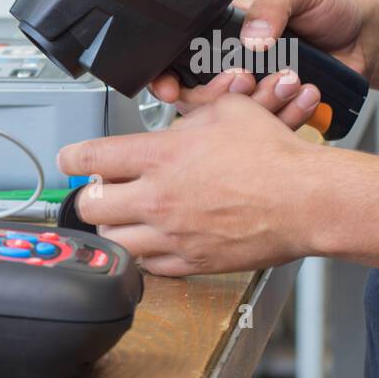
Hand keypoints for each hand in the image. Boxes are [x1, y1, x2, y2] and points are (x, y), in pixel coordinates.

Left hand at [58, 92, 321, 275]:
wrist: (308, 200)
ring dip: (114, 228)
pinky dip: (144, 254)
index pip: (88, 157)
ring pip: (112, 241)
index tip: (70, 159)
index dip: (71, 157)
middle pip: (90, 206)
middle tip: (103, 191)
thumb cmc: (275, 157)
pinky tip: (155, 240)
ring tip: (127, 218)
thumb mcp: (228, 111)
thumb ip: (189, 114)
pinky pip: (147, 266)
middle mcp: (156, 198)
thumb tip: (174, 118)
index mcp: (159, 156)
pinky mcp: (189, 262)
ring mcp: (171, 234)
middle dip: (91, 197)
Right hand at [148, 0, 368, 127]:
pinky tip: (306, 95)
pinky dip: (287, 116)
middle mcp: (227, 68)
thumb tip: (250, 37)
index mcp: (220, 34)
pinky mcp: (273, 116)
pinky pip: (266, 131)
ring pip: (231, 120)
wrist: (365, 37)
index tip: (173, 88)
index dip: (169, 78)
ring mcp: (250, 96)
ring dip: (260, 104)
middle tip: (248, 77)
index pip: (179, 60)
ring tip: (292, 80)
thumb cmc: (327, 6)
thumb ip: (272, 4)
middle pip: (198, 98)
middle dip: (220, 94)